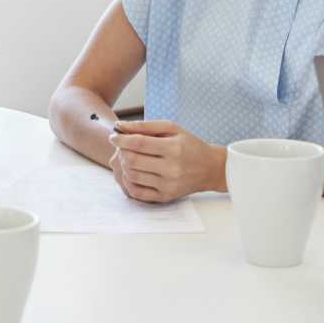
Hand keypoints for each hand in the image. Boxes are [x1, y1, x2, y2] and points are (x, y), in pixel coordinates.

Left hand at [109, 120, 226, 202]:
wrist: (210, 168)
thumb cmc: (190, 145)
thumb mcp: (172, 129)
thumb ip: (145, 126)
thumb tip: (120, 126)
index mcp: (173, 148)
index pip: (138, 143)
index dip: (121, 139)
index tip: (113, 136)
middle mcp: (171, 168)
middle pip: (132, 160)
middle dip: (121, 152)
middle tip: (121, 147)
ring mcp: (168, 185)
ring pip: (132, 176)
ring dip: (123, 166)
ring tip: (127, 158)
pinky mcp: (165, 196)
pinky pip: (137, 192)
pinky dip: (129, 182)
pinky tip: (132, 172)